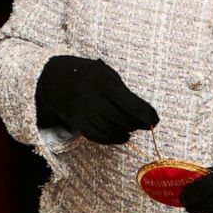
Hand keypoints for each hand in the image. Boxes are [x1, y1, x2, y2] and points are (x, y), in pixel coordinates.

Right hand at [35, 56, 157, 143]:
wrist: (57, 78)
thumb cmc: (89, 74)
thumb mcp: (106, 73)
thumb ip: (122, 90)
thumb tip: (142, 110)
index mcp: (104, 82)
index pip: (130, 102)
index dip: (145, 114)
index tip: (155, 120)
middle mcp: (94, 98)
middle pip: (120, 118)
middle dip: (137, 124)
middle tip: (147, 125)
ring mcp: (84, 111)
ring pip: (109, 129)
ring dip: (125, 132)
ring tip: (133, 129)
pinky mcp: (78, 121)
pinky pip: (96, 135)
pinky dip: (111, 139)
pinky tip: (121, 136)